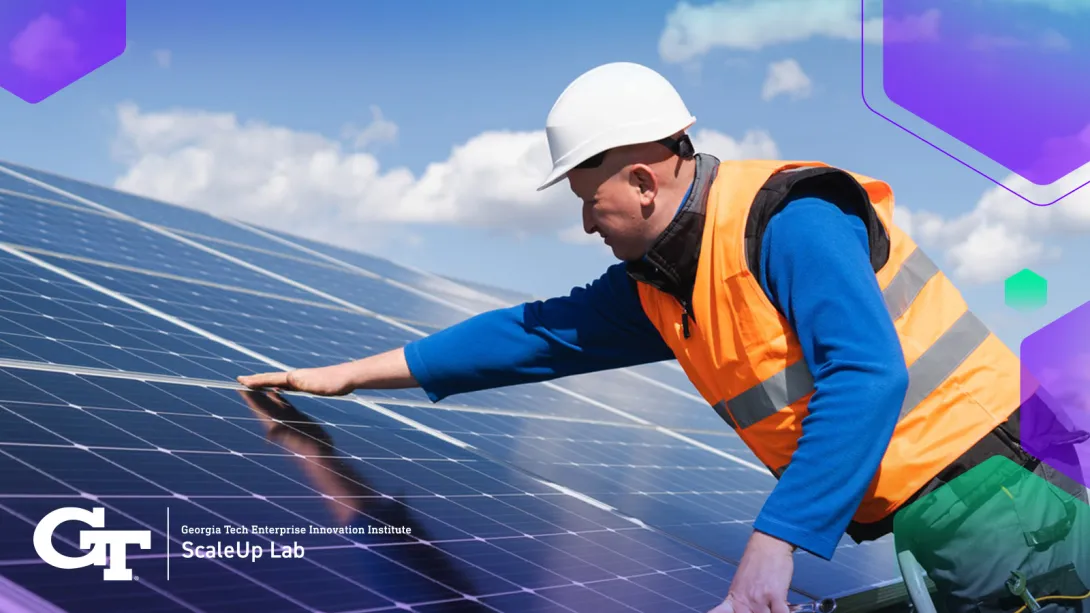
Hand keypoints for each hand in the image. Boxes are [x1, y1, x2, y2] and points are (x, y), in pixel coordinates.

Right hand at [237, 363, 357, 395]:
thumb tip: (280, 382)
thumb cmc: (333, 382)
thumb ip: (297, 383)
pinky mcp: (310, 384)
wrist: (351, 377)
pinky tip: (282, 390)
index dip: (254, 380)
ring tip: (256, 385)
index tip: (239, 379)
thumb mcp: (313, 385)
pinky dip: (279, 387)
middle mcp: (296, 376)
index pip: (269, 379)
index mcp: (294, 377)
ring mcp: (303, 379)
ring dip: (266, 383)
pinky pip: (289, 386)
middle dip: (256, 380)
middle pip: (271, 379)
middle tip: (242, 381)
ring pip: (279, 382)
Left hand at [708, 531, 794, 612]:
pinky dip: (783, 611)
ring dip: (771, 612)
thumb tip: (749, 609)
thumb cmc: (756, 562)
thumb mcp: (742, 583)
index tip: (730, 610)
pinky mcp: (776, 595)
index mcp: (734, 598)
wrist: (768, 545)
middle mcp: (745, 601)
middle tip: (763, 606)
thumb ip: (743, 600)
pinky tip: (782, 606)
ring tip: (773, 604)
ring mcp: (760, 599)